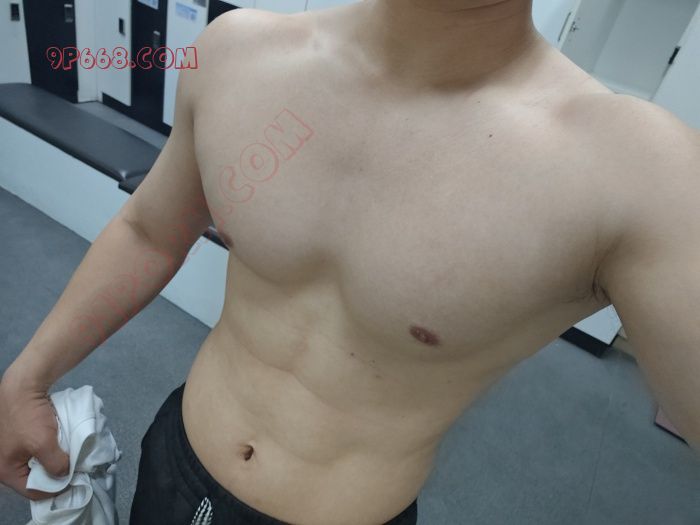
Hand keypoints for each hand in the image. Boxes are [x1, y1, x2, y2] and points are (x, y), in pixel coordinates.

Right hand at [0, 364, 69, 499]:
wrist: (22, 386)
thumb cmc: (28, 417)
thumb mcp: (44, 444)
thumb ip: (56, 464)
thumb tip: (65, 474)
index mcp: (5, 471)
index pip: (33, 491)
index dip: (56, 488)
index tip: (75, 482)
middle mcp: (5, 464)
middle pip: (34, 478)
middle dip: (54, 475)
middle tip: (74, 471)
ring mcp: (12, 450)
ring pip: (37, 464)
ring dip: (53, 461)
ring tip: (71, 459)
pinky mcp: (19, 438)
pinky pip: (36, 451)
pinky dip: (50, 450)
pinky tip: (63, 447)